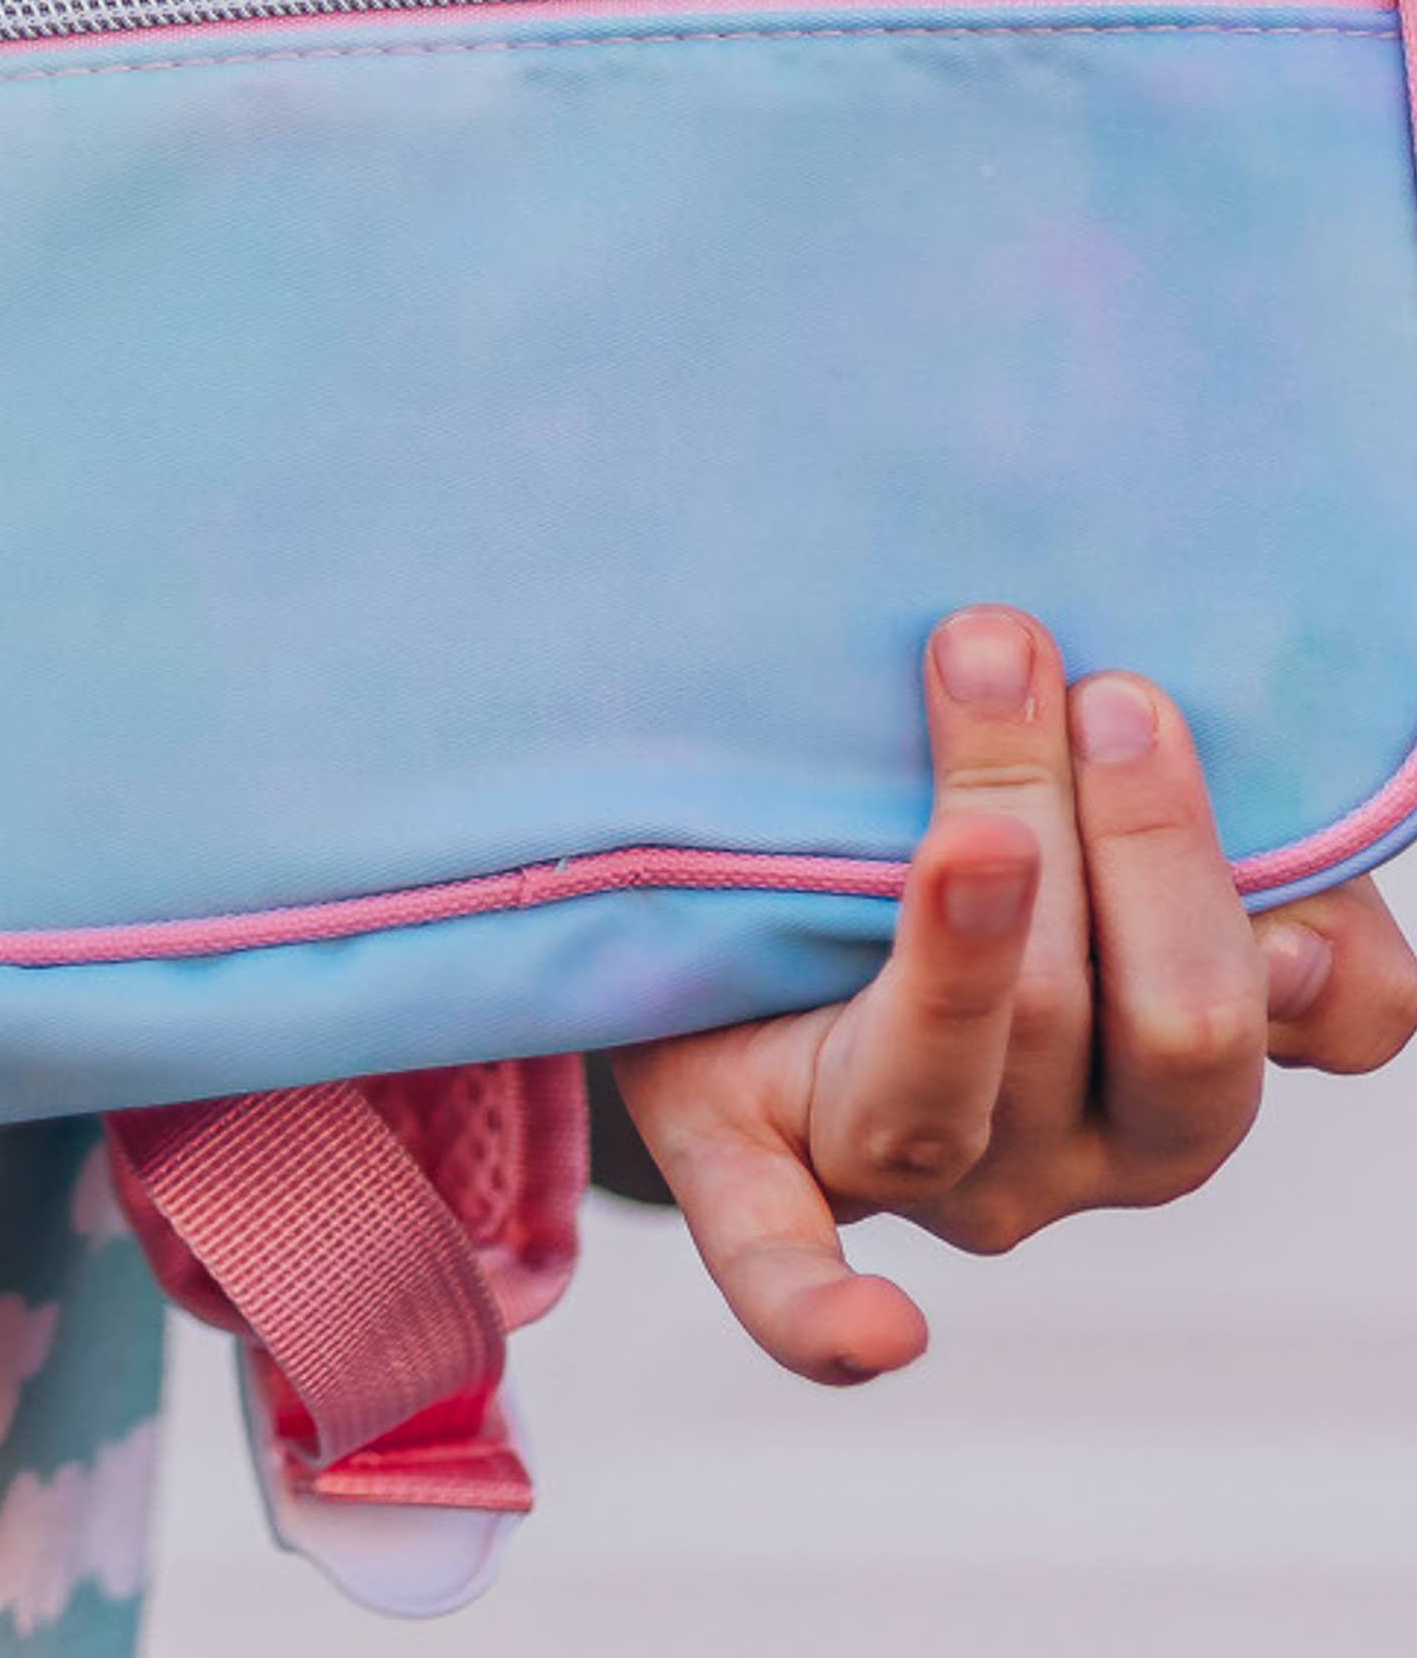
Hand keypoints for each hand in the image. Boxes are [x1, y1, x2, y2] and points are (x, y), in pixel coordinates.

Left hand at [614, 609, 1416, 1384]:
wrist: (719, 863)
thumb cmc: (953, 823)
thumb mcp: (1110, 818)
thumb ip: (1244, 861)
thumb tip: (1308, 922)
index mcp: (1164, 1076)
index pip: (1276, 1014)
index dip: (1262, 904)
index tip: (1188, 732)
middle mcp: (1054, 1151)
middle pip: (1144, 1038)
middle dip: (1133, 848)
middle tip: (1097, 689)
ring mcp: (904, 1168)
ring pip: (962, 1088)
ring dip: (973, 936)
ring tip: (982, 795)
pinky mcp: (738, 1154)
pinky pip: (778, 1262)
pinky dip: (826, 1315)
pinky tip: (880, 1338)